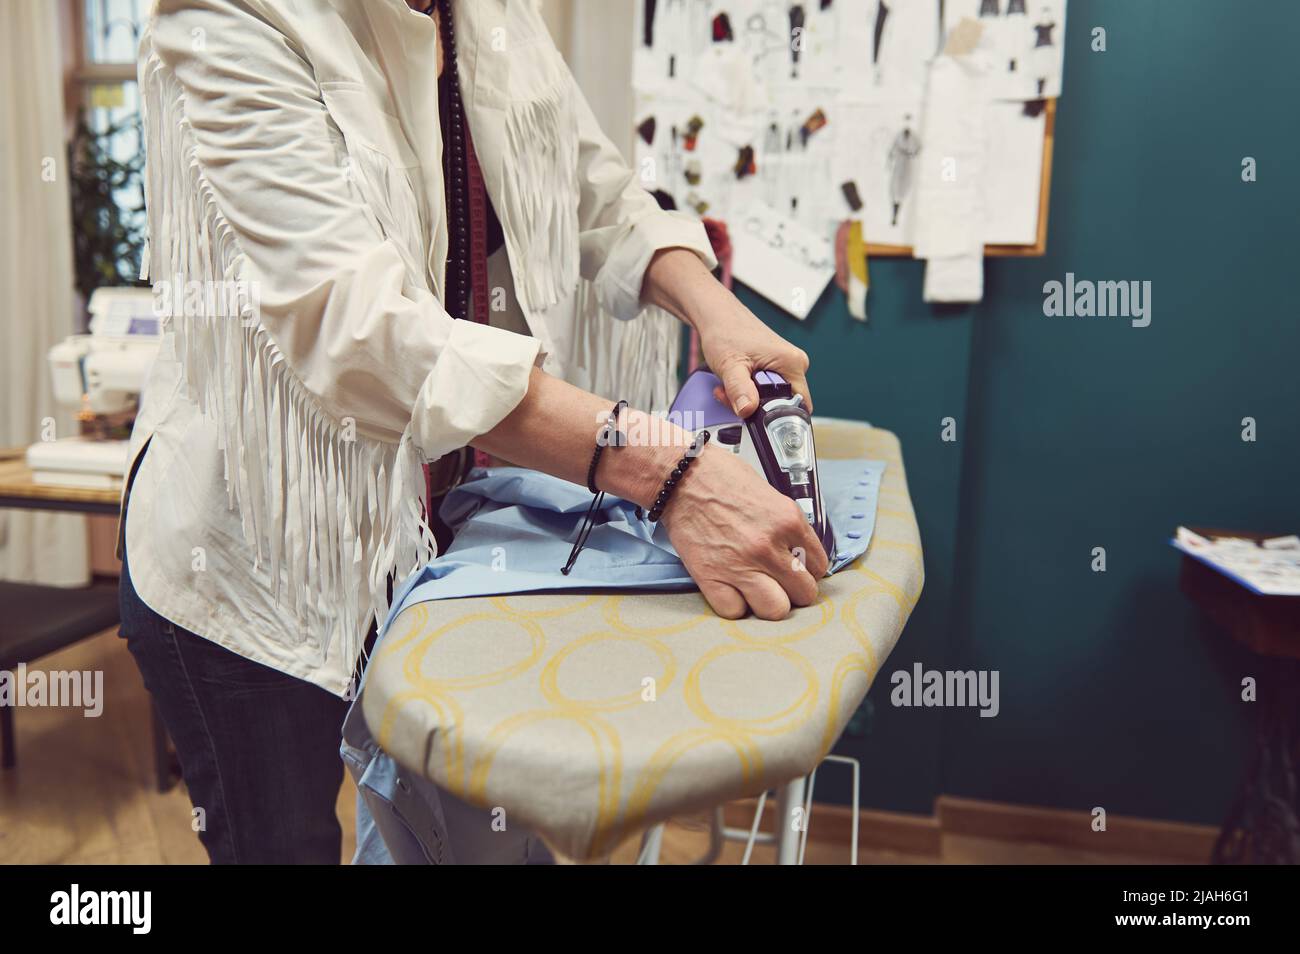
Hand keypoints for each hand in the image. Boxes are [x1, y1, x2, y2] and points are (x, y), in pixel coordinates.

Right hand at [659, 445, 828, 619]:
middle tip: (780, 582)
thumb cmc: (719, 478)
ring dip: (768, 603)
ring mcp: (740, 565)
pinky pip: (735, 611)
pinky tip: (732, 590)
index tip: (797, 569)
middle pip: (804, 593)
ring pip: (775, 610)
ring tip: (758, 590)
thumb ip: (787, 526)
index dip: (809, 570)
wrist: (679, 477)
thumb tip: (798, 551)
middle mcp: (768, 546)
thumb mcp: (769, 494)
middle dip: (794, 590)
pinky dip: (735, 605)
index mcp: (788, 521)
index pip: (820, 566)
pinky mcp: (711, 577)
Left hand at [693, 294, 811, 418]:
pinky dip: (746, 392)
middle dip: (755, 407)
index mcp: (793, 363)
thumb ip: (739, 389)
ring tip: (728, 387)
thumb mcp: (730, 365)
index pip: (798, 405)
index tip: (752, 412)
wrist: (717, 316)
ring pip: (769, 399)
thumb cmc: (726, 331)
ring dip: (747, 399)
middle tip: (732, 397)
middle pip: (782, 404)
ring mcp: (784, 366)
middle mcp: (794, 364)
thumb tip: (748, 410)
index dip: (776, 415)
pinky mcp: (773, 368)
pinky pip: (763, 390)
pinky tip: (732, 383)